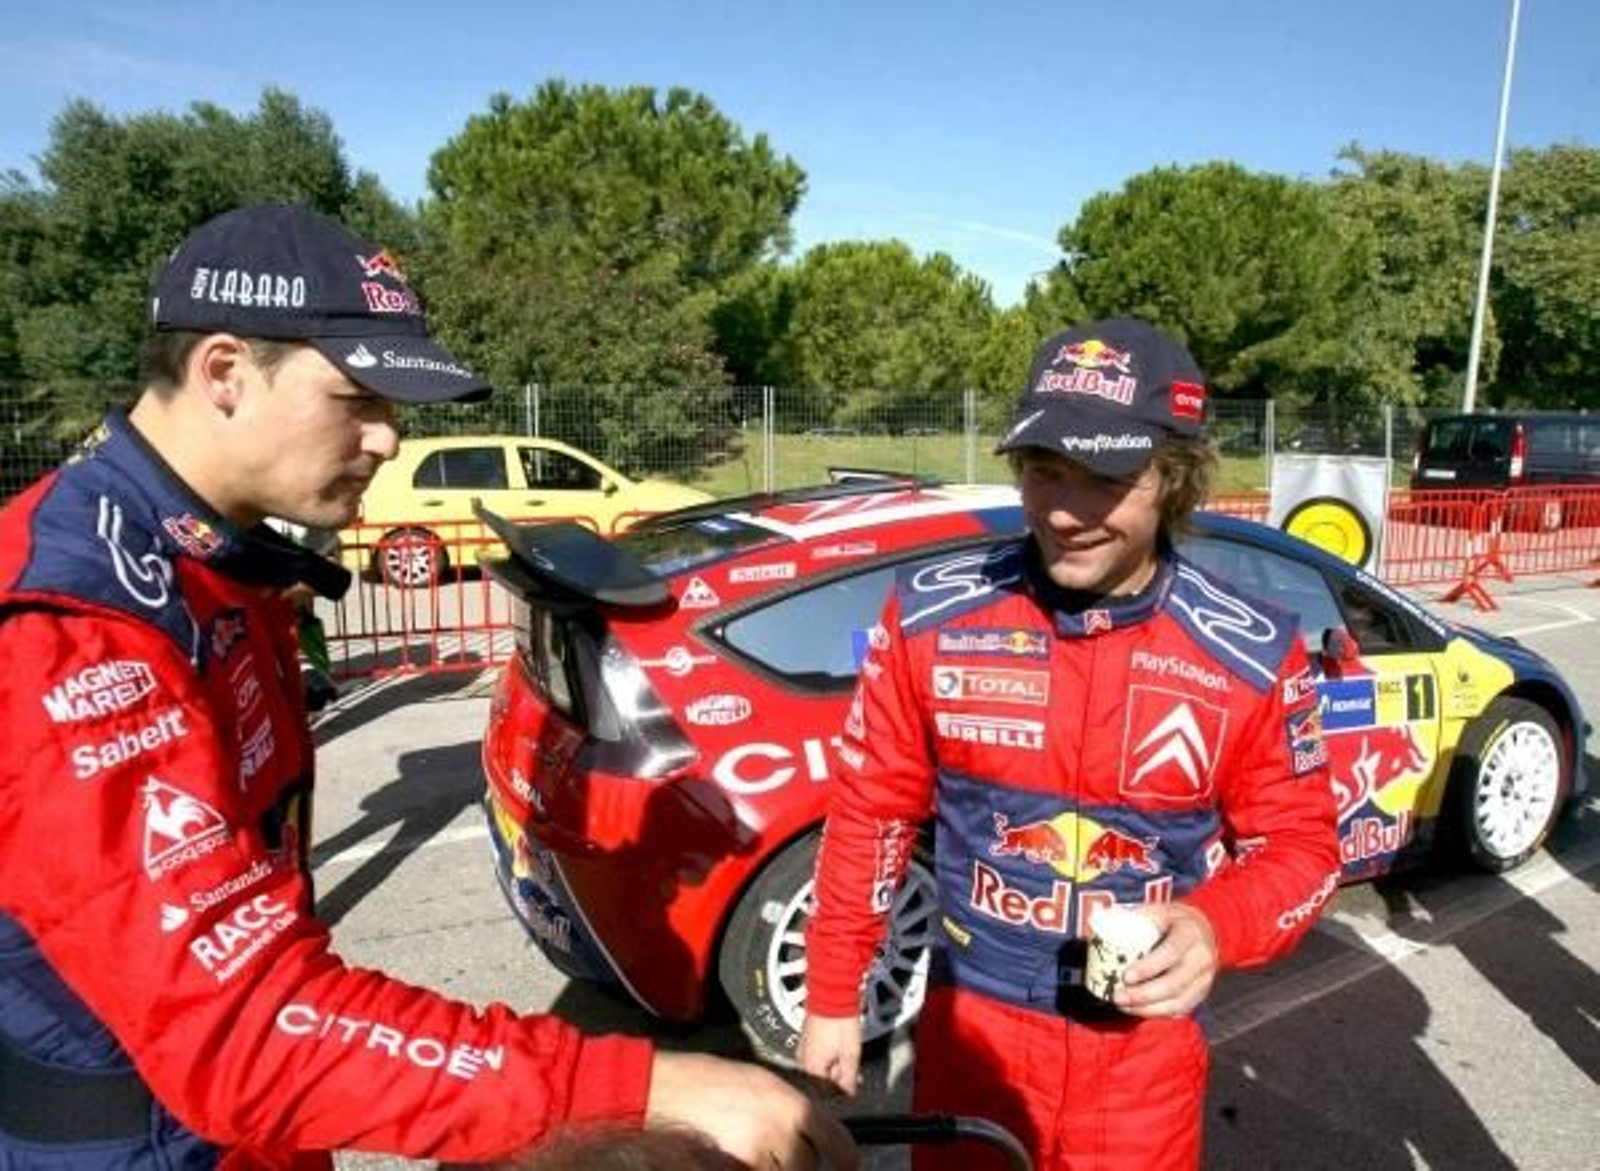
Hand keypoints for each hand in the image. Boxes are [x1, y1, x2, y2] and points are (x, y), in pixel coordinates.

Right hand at [646, 1051, 857, 1168]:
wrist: (665, 1089)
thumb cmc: (708, 1080)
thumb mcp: (762, 1083)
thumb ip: (791, 1108)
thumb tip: (811, 1130)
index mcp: (792, 1105)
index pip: (838, 1143)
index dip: (847, 1160)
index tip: (847, 1166)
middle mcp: (780, 1131)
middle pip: (808, 1165)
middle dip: (797, 1162)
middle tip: (775, 1148)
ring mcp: (757, 1154)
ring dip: (773, 1165)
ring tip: (747, 1146)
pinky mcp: (735, 1168)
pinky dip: (752, 1166)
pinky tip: (732, 1153)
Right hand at [797, 1013, 861, 1096]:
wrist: (832, 995)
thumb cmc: (840, 1022)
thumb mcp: (851, 1055)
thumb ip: (849, 1078)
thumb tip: (849, 1092)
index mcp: (811, 1068)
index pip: (826, 1091)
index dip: (842, 1091)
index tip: (853, 1086)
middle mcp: (803, 1060)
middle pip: (822, 1079)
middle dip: (839, 1078)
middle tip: (854, 1072)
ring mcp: (803, 1047)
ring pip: (820, 1066)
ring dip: (834, 1066)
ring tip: (849, 1057)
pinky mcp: (806, 1037)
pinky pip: (816, 1054)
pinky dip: (829, 1055)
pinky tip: (840, 1049)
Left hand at [1114, 902, 1219, 1017]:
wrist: (1205, 930)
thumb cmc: (1173, 921)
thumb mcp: (1159, 911)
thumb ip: (1134, 916)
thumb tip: (1100, 917)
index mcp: (1190, 933)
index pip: (1171, 953)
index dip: (1149, 967)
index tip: (1126, 976)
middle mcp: (1201, 958)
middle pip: (1175, 983)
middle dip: (1144, 994)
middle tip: (1118, 996)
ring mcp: (1204, 980)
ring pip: (1177, 1002)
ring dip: (1147, 1008)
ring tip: (1122, 1005)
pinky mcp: (1200, 994)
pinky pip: (1179, 1010)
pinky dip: (1156, 1013)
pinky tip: (1136, 1009)